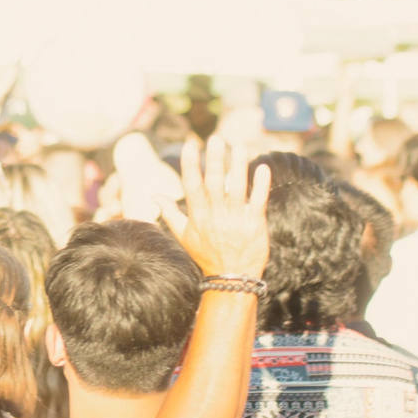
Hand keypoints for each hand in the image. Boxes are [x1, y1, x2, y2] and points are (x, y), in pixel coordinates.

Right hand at [159, 135, 269, 280]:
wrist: (232, 279)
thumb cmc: (207, 255)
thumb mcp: (184, 236)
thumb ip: (170, 213)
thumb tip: (154, 197)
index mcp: (198, 215)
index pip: (192, 185)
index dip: (191, 164)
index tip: (190, 144)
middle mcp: (216, 216)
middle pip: (214, 183)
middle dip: (214, 160)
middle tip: (216, 138)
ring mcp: (236, 220)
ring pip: (237, 188)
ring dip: (238, 166)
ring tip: (239, 146)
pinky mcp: (255, 225)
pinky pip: (258, 201)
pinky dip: (261, 185)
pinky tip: (262, 167)